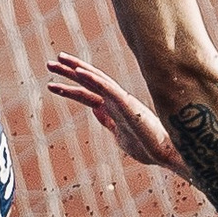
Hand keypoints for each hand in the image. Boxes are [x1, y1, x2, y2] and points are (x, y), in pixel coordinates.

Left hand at [46, 55, 186, 175]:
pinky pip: (108, 89)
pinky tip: (80, 72)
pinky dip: (94, 80)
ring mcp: (122, 101)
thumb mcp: (119, 134)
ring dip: (77, 70)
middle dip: (69, 72)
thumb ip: (107, 120)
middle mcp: (117, 101)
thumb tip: (94, 110)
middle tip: (49, 63)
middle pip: (90, 82)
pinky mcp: (129, 105)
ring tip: (57, 61)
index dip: (70, 88)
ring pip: (96, 80)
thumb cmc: (148, 147)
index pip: (88, 94)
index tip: (51, 84)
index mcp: (114, 108)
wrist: (168, 155)